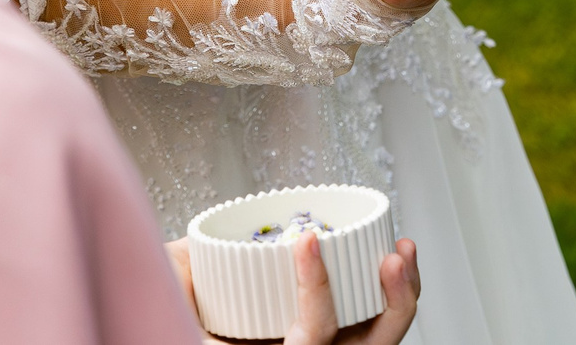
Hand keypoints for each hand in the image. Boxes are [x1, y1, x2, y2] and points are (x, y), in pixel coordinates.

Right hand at [166, 232, 421, 343]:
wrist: (177, 323)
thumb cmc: (179, 311)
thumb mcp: (174, 298)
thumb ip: (181, 279)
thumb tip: (186, 254)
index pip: (311, 337)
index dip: (316, 289)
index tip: (307, 240)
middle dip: (391, 306)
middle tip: (390, 259)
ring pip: (380, 341)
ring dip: (400, 297)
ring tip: (402, 253)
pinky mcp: (334, 335)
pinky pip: (373, 327)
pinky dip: (391, 297)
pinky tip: (396, 263)